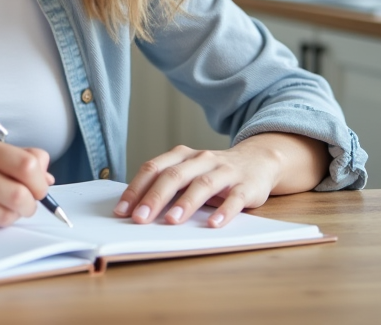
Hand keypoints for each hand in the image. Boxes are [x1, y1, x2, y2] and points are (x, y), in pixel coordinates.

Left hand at [112, 133, 326, 227]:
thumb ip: (166, 186)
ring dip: (186, 203)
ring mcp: (224, 171)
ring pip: (203, 184)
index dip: (136, 189)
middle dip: (155, 197)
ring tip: (172, 221)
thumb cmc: (214, 173)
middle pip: (174, 175)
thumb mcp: (188, 173)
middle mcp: (201, 159)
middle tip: (140, 218)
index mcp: (182, 156)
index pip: (153, 168)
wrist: (259, 160)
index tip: (122, 211)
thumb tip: (135, 210)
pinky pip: (235, 198)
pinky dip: (224, 211)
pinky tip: (213, 224)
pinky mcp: (246, 185)